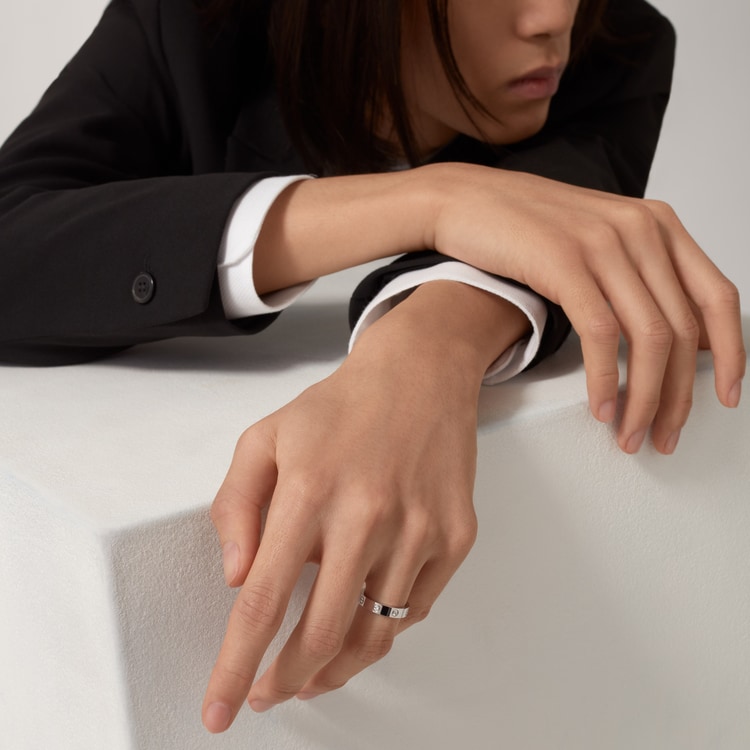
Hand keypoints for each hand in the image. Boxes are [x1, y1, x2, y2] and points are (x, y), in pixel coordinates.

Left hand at [201, 283, 526, 731]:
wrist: (420, 373)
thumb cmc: (341, 406)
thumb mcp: (265, 438)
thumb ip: (236, 505)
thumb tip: (237, 575)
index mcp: (311, 490)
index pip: (263, 600)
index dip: (237, 665)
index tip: (221, 709)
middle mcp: (369, 514)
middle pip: (322, 633)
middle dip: (286, 680)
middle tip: (268, 692)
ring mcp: (420, 529)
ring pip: (374, 634)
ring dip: (335, 667)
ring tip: (311, 674)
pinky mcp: (455, 536)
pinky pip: (415, 608)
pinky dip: (383, 627)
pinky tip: (361, 620)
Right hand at [424, 163, 744, 453]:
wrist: (467, 200)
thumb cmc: (524, 225)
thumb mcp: (598, 239)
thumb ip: (637, 275)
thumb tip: (667, 332)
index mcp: (656, 225)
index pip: (717, 297)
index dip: (731, 354)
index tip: (728, 395)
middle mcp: (639, 230)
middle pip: (684, 329)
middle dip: (678, 395)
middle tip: (664, 432)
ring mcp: (603, 243)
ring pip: (649, 338)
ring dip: (644, 398)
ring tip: (632, 432)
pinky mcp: (565, 261)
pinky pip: (602, 334)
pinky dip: (606, 379)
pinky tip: (601, 406)